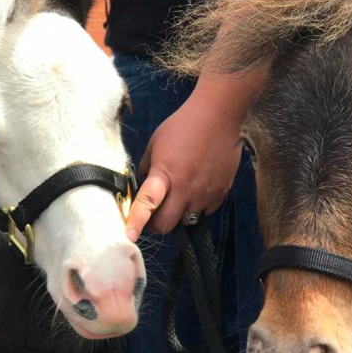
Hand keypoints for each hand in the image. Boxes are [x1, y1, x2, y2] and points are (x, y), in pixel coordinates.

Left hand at [126, 92, 243, 240]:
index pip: (147, 204)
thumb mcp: (155, 144)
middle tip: (155, 215)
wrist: (218, 116)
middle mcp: (185, 189)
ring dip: (179, 213)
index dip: (137, 222)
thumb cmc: (182, 126)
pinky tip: (198, 187)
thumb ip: (147, 169)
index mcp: (165, 174)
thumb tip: (142, 186)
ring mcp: (205, 193)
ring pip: (187, 220)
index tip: (130, 236)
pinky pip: (205, 211)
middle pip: (167, 225)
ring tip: (181, 193)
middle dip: (157, 225)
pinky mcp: (221, 193)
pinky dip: (198, 206)